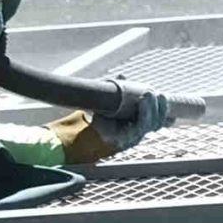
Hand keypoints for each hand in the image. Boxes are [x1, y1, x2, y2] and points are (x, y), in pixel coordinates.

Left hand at [49, 89, 169, 165]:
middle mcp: (127, 138)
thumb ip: (111, 96)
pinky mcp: (119, 143)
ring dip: (154, 110)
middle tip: (160, 95)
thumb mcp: (97, 107)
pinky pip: (139, 129)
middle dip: (160, 109)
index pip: (149, 121)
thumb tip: (122, 79)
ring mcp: (124, 142)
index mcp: (123, 131)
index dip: (159, 111)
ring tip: (153, 96)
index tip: (162, 97)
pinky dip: (144, 115)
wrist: (59, 143)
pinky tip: (145, 103)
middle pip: (153, 124)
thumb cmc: (74, 128)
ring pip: (150, 126)